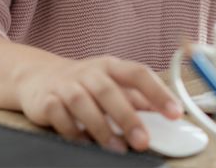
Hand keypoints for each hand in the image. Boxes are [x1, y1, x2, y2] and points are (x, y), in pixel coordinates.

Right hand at [17, 54, 182, 152]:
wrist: (40, 77)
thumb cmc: (86, 82)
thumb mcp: (114, 83)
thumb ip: (138, 98)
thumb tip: (168, 112)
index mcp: (112, 66)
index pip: (139, 73)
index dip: (158, 92)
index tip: (175, 113)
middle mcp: (90, 72)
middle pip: (110, 91)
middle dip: (128, 118)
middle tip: (143, 141)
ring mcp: (66, 85)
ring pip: (84, 104)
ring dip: (101, 129)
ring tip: (117, 149)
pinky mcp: (46, 101)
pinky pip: (60, 117)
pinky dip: (73, 132)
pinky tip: (85, 144)